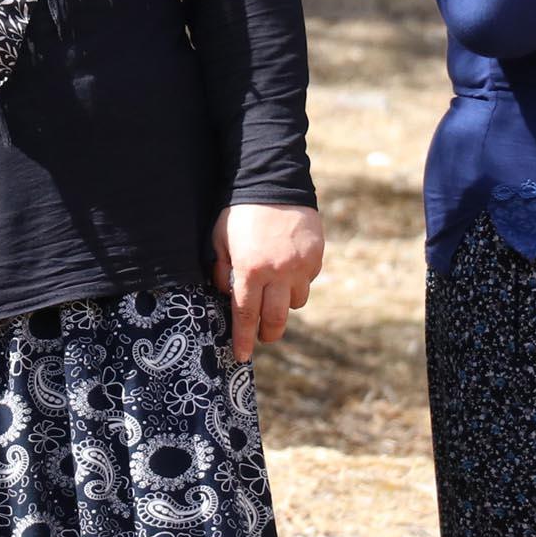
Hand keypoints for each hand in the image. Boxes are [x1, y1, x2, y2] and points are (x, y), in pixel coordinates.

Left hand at [213, 203, 324, 363]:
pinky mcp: (316, 255)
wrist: (272, 181)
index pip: (246, 315)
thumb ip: (221, 270)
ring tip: (274, 293)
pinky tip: (287, 268)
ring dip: (284, 303)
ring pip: (295, 302)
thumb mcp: (219, 239)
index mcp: (250, 270)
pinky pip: (307, 280)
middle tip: (263, 336)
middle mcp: (278, 272)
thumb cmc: (239, 211)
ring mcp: (300, 265)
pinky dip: (297, 281)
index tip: (241, 355)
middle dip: (268, 332)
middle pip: (276, 318)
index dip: (243, 339)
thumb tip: (228, 294)